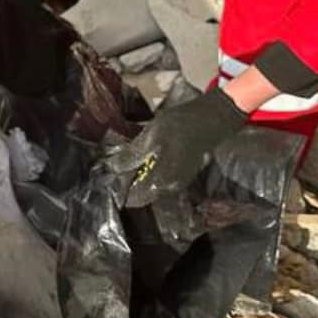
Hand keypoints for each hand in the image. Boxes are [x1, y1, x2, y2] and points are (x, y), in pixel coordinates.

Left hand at [104, 88, 248, 236]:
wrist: (211, 119)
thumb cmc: (179, 126)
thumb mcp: (150, 137)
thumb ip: (131, 156)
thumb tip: (111, 169)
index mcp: (161, 182)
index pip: (133, 198)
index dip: (118, 189)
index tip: (106, 178)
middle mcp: (170, 188)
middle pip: (142, 195)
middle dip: (126, 184)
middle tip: (112, 169)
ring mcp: (178, 183)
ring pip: (151, 188)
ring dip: (137, 179)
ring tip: (125, 163)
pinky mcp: (182, 175)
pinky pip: (160, 181)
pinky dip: (148, 174)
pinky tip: (142, 160)